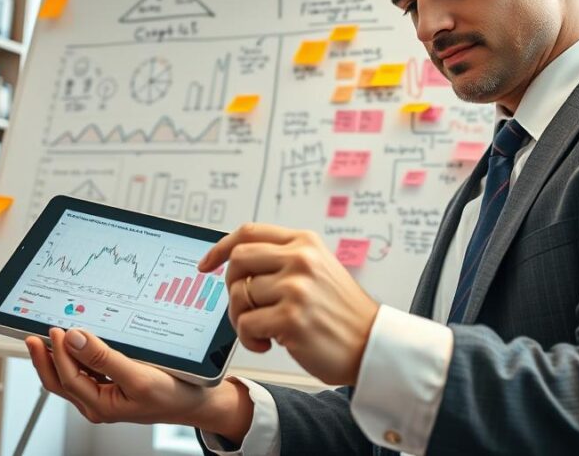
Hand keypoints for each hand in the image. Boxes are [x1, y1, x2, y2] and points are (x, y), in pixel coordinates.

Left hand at [26, 328, 252, 443]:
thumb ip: (104, 359)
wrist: (198, 402)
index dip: (58, 354)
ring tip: (48, 336)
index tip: (56, 330)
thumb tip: (76, 339)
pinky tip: (77, 342)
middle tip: (34, 335)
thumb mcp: (138, 376)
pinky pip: (87, 370)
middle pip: (61, 380)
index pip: (69, 378)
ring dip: (58, 356)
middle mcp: (98, 402)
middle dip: (45, 358)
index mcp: (101, 406)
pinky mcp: (114, 384)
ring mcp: (105, 394)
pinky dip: (77, 355)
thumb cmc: (173, 395)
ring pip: (72, 375)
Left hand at [199, 223, 380, 385]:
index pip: (249, 233)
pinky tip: (269, 343)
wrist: (372, 344)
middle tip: (243, 307)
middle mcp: (300, 259)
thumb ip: (284, 260)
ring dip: (241, 319)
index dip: (220, 248)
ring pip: (239, 295)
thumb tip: (236, 263)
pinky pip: (246, 324)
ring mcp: (295, 288)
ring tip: (263, 330)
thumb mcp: (319, 270)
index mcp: (305, 243)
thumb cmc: (342, 313)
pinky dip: (250, 339)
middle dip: (231, 287)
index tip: (206, 264)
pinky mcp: (290, 318)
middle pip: (238, 260)